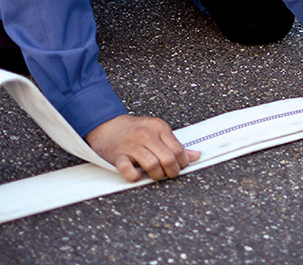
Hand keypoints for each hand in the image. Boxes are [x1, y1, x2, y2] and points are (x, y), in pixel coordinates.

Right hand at [86, 114, 200, 181]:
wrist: (107, 125)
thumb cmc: (134, 130)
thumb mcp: (157, 131)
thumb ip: (175, 144)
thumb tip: (196, 156)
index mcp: (159, 127)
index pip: (178, 150)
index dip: (182, 163)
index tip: (180, 167)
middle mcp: (146, 135)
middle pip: (168, 159)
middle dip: (172, 172)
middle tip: (169, 174)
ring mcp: (131, 145)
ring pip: (153, 165)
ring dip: (157, 175)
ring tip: (156, 175)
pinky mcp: (118, 156)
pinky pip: (129, 170)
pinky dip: (135, 176)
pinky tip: (138, 175)